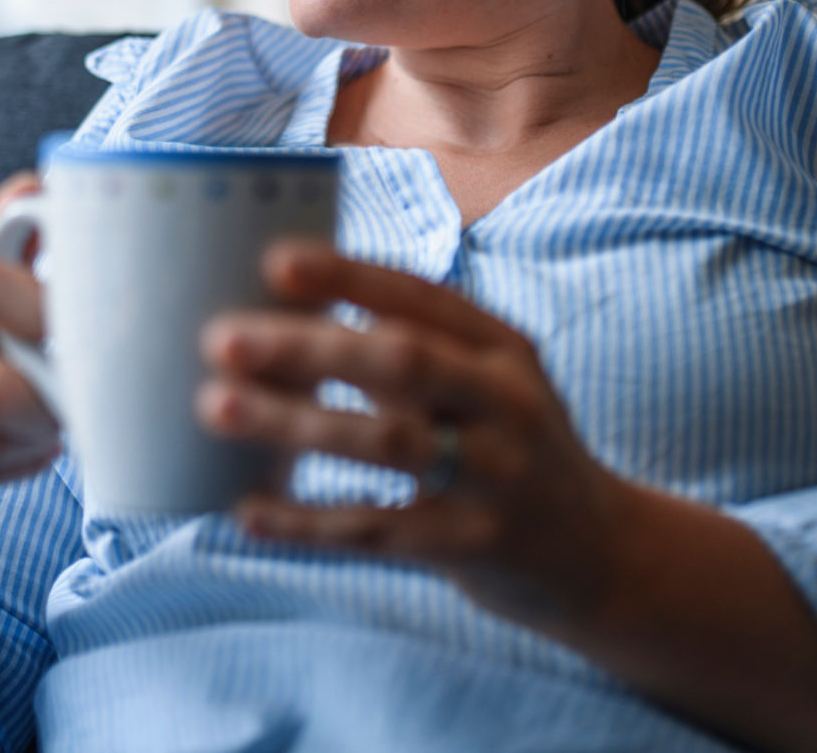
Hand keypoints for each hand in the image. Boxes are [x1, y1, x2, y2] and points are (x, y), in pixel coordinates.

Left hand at [195, 238, 629, 628]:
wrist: (600, 555)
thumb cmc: (509, 452)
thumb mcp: (482, 389)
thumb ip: (407, 358)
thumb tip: (281, 329)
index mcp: (505, 348)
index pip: (422, 296)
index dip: (348, 276)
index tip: (274, 261)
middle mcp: (509, 403)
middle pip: (402, 360)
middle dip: (308, 346)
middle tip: (221, 339)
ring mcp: (498, 477)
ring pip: (386, 443)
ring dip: (294, 423)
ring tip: (217, 407)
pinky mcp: (475, 546)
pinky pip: (379, 530)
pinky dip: (308, 521)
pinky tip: (248, 511)